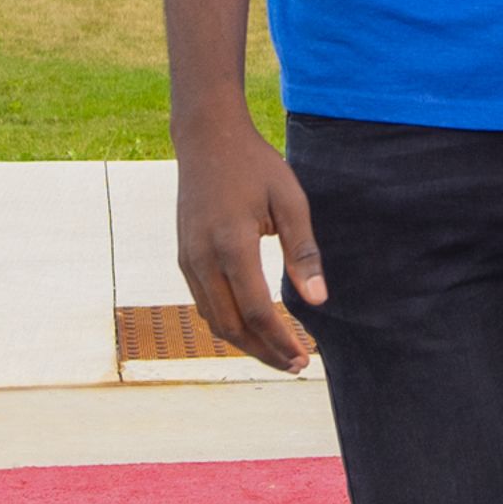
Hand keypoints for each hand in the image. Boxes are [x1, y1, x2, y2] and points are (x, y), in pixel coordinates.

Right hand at [176, 124, 324, 372]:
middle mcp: (202, 258)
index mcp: (232, 245)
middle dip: (264, 351)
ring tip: (278, 352)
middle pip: (231, 326)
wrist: (207, 138)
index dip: (280, 340)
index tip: (304, 358)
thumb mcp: (290, 201)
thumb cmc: (256, 166)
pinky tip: (253, 327)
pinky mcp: (184, 257)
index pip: (256, 311)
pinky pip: (204, 303)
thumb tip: (318, 301)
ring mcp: (188, 259)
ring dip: (245, 342)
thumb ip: (303, 252)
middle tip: (296, 365)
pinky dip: (228, 323)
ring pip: (213, 320)